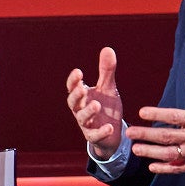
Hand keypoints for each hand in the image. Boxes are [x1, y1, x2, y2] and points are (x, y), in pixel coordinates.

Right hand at [65, 48, 130, 162]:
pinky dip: (101, 132)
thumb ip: (106, 71)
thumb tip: (107, 48)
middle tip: (82, 88)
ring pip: (82, 118)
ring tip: (97, 104)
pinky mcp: (95, 137)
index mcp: (82, 97)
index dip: (73, 81)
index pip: (73, 87)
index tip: (79, 72)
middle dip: (76, 95)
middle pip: (73, 103)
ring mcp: (86, 124)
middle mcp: (80, 110)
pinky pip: (95, 135)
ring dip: (88, 111)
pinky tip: (109, 127)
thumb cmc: (106, 108)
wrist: (112, 133)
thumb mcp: (108, 88)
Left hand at [125, 76, 184, 176]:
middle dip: (146, 134)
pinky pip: (179, 168)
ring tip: (135, 149)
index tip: (142, 112)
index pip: (175, 116)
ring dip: (150, 152)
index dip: (157, 114)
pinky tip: (152, 167)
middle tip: (130, 132)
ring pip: (169, 153)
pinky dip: (165, 168)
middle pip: (166, 136)